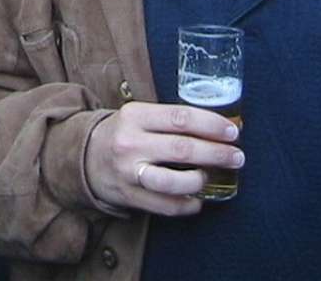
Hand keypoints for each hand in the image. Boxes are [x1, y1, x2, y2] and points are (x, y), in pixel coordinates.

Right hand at [83, 102, 243, 216]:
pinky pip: (166, 205)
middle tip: (237, 157)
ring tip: (212, 177)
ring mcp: (129, 172)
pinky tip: (197, 200)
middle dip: (217, 154)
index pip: (180, 118)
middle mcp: (130, 143)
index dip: (211, 125)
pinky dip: (188, 205)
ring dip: (201, 180)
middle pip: (183, 149)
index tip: (232, 131)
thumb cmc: (123, 133)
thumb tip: (216, 128)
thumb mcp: (139, 116)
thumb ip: (169, 120)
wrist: (83, 157)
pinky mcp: (129, 196)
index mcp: (134, 116)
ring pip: (174, 181)